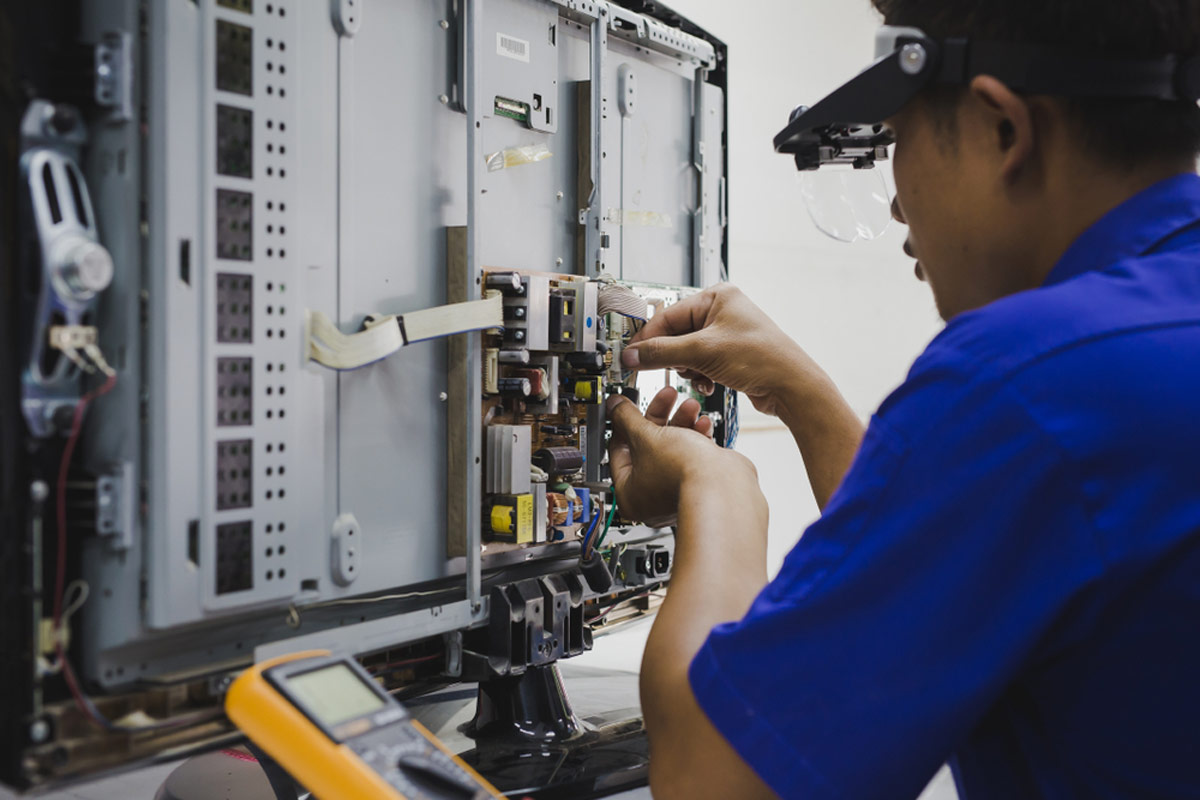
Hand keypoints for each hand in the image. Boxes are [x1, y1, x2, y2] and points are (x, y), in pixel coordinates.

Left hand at [607, 387, 758, 527]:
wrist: (723, 482)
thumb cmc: (682, 471)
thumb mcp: (646, 435)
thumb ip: (627, 418)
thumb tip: (615, 406)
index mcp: (628, 492)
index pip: (618, 449)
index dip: (623, 422)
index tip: (628, 405)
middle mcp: (651, 495)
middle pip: (647, 445)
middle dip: (660, 416)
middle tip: (665, 396)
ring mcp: (675, 488)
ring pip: (671, 446)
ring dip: (682, 421)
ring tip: (690, 406)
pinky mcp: (697, 481)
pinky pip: (690, 454)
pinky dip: (696, 436)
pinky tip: (702, 422)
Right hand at [622, 283, 831, 417]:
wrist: (792, 387)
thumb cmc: (762, 359)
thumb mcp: (703, 352)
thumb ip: (662, 353)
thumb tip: (632, 356)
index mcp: (715, 297)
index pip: (667, 316)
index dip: (647, 339)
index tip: (631, 358)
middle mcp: (720, 311)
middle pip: (674, 335)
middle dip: (674, 358)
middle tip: (675, 370)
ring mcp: (725, 334)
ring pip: (685, 353)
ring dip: (688, 370)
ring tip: (701, 376)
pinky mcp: (728, 354)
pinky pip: (699, 363)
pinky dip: (699, 376)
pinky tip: (710, 384)